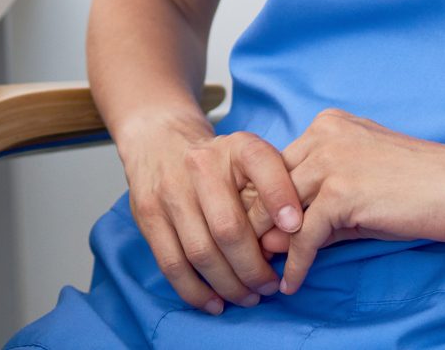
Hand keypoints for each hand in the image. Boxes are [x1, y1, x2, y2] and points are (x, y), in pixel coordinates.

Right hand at [117, 120, 307, 315]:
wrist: (160, 142)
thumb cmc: (220, 161)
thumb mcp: (253, 159)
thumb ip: (276, 191)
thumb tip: (290, 239)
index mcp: (235, 147)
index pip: (261, 164)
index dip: (280, 197)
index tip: (296, 228)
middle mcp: (200, 165)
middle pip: (229, 229)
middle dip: (254, 268)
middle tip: (269, 286)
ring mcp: (170, 192)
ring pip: (201, 253)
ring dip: (229, 285)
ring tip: (248, 297)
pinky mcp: (148, 216)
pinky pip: (172, 265)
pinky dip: (196, 291)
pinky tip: (215, 303)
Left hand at [242, 108, 444, 295]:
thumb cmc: (422, 184)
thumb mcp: (364, 180)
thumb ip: (323, 200)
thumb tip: (283, 237)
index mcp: (327, 125)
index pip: (279, 164)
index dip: (267, 200)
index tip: (259, 230)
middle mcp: (322, 136)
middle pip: (272, 184)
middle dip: (261, 221)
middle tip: (252, 255)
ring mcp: (331, 162)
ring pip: (281, 209)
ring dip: (271, 244)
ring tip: (264, 273)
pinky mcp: (342, 194)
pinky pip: (304, 235)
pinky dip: (296, 263)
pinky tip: (292, 283)